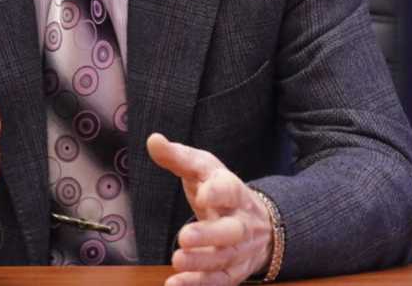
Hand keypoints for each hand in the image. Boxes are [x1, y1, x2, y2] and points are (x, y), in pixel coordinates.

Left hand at [147, 133, 271, 285]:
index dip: (218, 193)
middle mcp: (241, 221)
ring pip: (225, 258)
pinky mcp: (234, 271)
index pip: (230, 190)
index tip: (203, 195)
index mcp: (233, 190)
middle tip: (184, 237)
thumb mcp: (202, 168)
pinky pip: (220, 281)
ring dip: (202, 262)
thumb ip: (177, 157)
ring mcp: (240, 249)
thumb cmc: (219, 189)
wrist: (258, 222)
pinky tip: (176, 284)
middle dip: (210, 235)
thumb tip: (153, 140)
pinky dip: (199, 284)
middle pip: (232, 230)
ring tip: (177, 260)